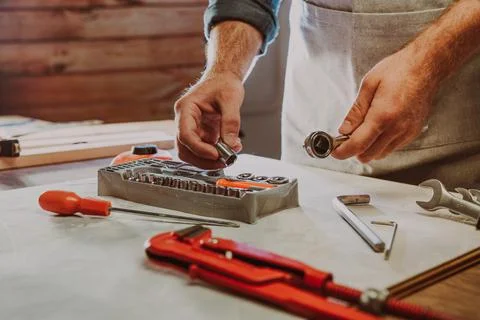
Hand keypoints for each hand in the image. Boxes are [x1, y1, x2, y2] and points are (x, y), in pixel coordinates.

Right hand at [174, 72, 243, 168]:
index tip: (215, 155)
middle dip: (202, 159)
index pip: (185, 135)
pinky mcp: (201, 133)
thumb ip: (230, 123)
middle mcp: (185, 120)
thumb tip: (232, 145)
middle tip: (223, 162)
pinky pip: (203, 149)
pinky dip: (215, 154)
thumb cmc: (223, 83)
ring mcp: (192, 128)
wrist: (224, 78)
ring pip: (192, 152)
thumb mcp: (231, 100)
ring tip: (227, 158)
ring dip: (208, 160)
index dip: (199, 149)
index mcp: (186, 108)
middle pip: (185, 148)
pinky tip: (228, 150)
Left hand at [331, 46, 438, 162]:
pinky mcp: (414, 132)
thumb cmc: (399, 69)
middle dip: (354, 150)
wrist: (426, 66)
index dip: (343, 152)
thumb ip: (356, 111)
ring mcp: (407, 132)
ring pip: (381, 154)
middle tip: (346, 139)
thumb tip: (344, 129)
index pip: (358, 144)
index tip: (336, 152)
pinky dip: (381, 144)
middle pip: (369, 154)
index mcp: (383, 115)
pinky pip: (393, 147)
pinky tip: (378, 129)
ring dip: (368, 148)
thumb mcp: (369, 85)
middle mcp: (397, 128)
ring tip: (362, 132)